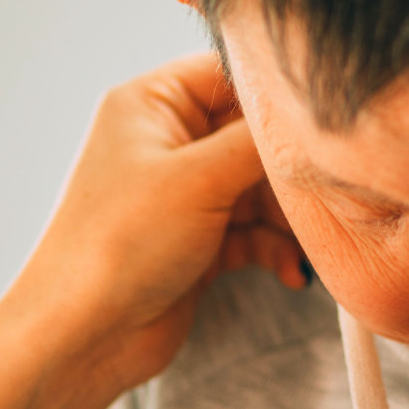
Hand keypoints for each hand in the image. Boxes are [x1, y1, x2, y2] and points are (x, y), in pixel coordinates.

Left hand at [9, 53, 304, 391]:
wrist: (83, 336)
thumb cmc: (122, 243)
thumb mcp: (201, 178)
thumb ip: (260, 141)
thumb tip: (311, 117)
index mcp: (151, 103)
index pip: (231, 72)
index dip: (278, 96)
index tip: (325, 121)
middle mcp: (166, 141)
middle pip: (253, 135)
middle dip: (290, 168)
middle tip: (324, 196)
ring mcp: (182, 193)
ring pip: (259, 187)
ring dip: (289, 216)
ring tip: (312, 242)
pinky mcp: (197, 240)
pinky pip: (252, 231)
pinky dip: (275, 248)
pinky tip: (292, 273)